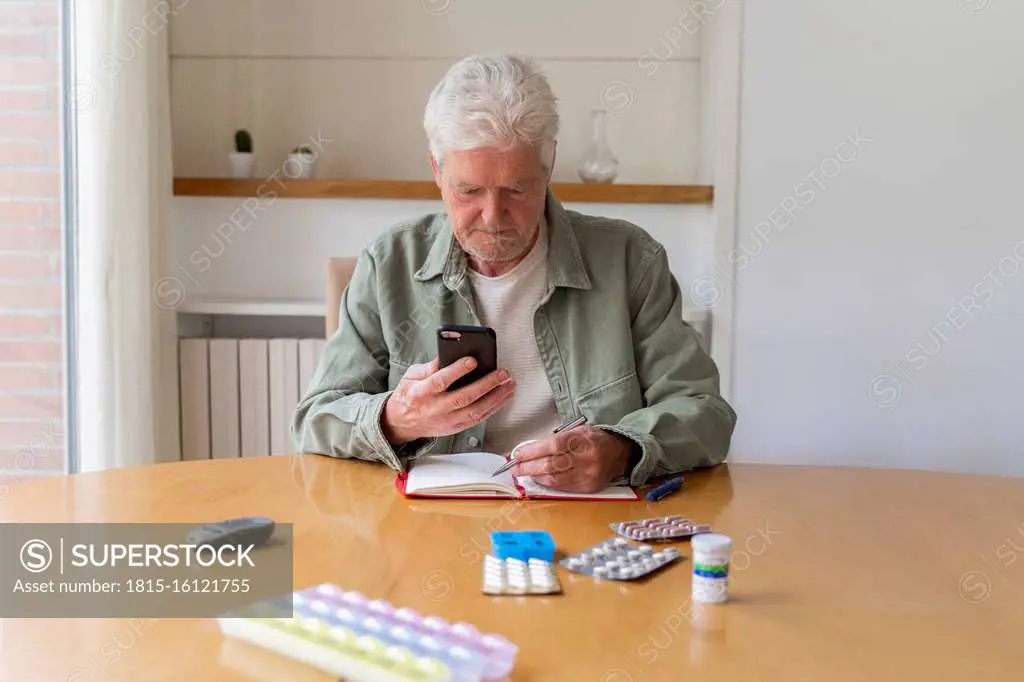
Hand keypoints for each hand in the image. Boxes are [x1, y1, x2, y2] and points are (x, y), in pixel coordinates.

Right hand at [381, 357, 515, 443]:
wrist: (402, 423)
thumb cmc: (409, 395)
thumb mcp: (411, 376)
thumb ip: (428, 367)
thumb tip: (446, 355)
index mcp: (420, 393)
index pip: (440, 381)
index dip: (456, 371)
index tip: (473, 360)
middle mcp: (434, 409)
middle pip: (463, 398)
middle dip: (486, 385)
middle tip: (502, 373)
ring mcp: (446, 421)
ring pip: (475, 411)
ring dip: (495, 398)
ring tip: (509, 384)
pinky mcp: (455, 428)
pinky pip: (478, 419)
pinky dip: (493, 408)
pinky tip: (504, 396)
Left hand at [509, 426, 633, 492]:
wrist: (618, 454)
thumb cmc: (593, 440)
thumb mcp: (577, 431)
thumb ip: (555, 439)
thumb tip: (529, 451)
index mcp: (583, 439)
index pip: (553, 446)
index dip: (532, 451)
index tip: (518, 454)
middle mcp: (587, 458)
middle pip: (551, 465)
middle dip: (528, 467)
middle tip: (515, 468)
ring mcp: (588, 475)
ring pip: (554, 479)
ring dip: (535, 477)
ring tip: (524, 473)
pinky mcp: (588, 488)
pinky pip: (562, 488)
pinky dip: (547, 483)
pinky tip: (540, 479)